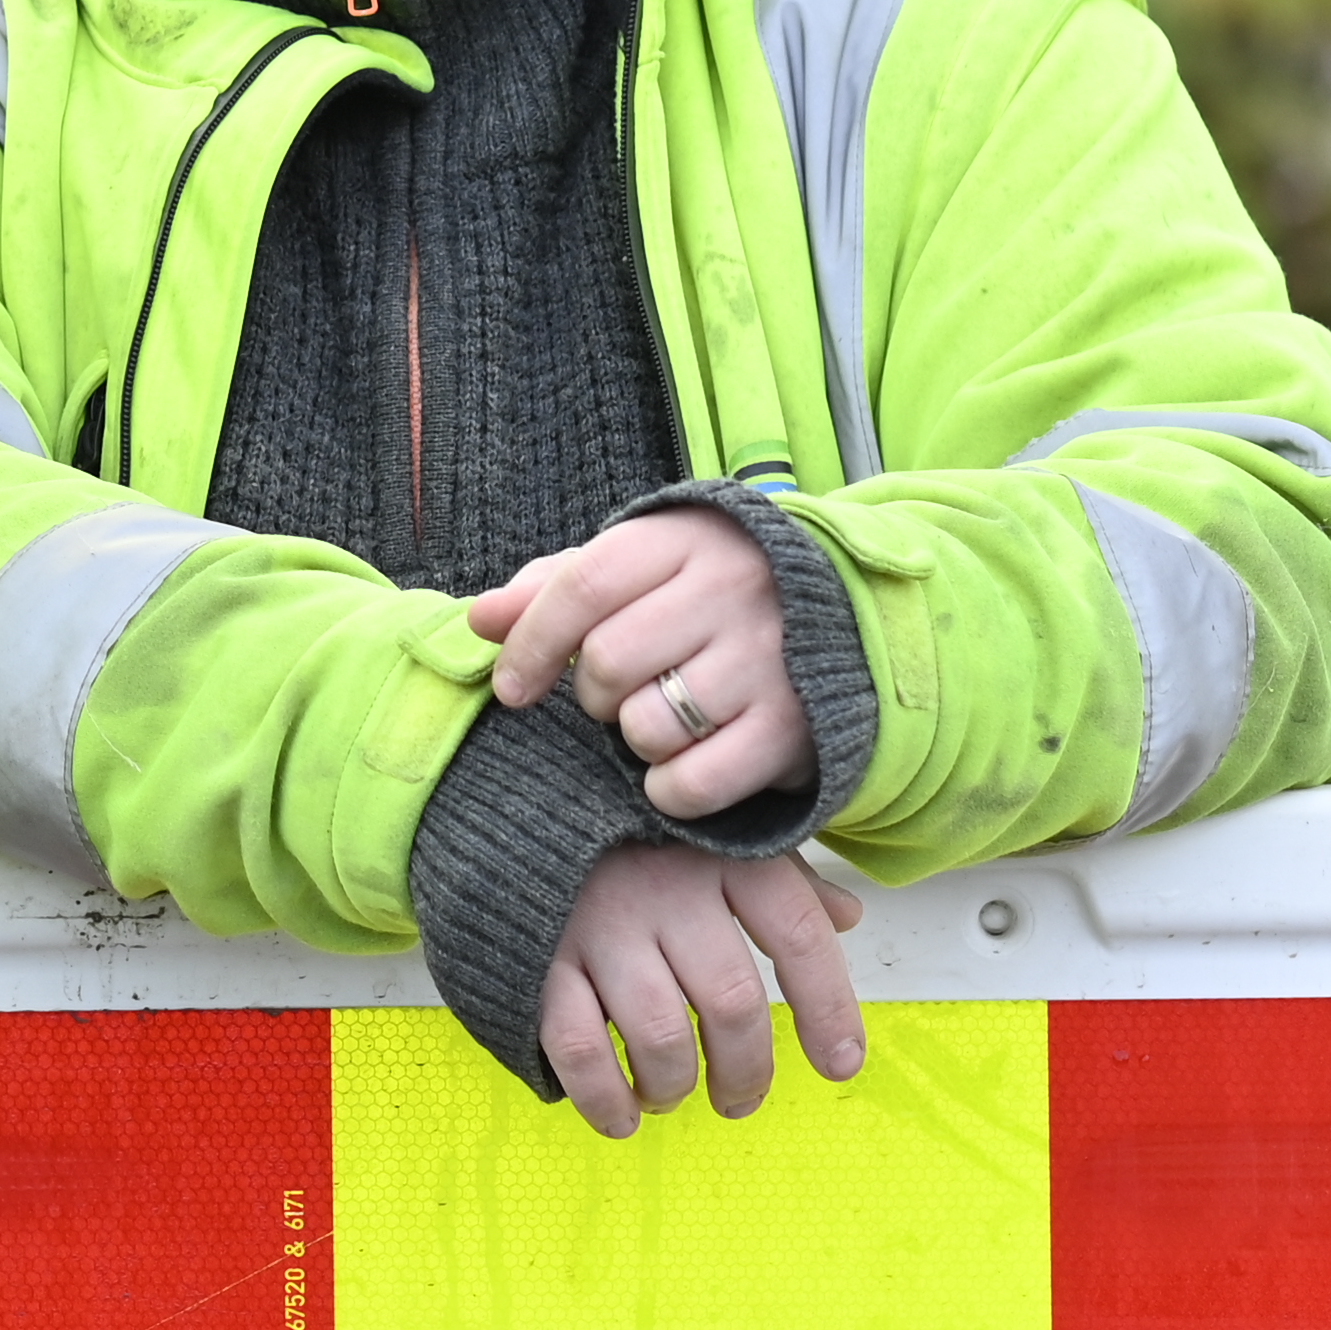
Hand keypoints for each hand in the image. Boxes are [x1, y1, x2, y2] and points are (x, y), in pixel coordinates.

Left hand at [463, 498, 804, 823]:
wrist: (851, 619)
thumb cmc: (716, 593)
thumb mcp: (646, 565)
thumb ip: (558, 586)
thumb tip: (479, 617)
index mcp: (686, 539)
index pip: (583, 585)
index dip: (532, 642)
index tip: (512, 686)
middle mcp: (731, 592)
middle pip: (608, 661)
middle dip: (594, 694)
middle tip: (620, 692)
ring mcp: (767, 661)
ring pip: (646, 726)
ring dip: (635, 739)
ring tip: (663, 719)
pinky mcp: (792, 729)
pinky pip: (694, 782)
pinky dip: (669, 790)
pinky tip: (680, 768)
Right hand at [540, 844, 868, 1136]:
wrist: (509, 797)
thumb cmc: (634, 824)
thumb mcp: (718, 832)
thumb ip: (784, 877)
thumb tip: (847, 916)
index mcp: (723, 855)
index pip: (797, 936)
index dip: (829, 1010)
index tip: (841, 1067)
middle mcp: (667, 889)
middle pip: (732, 1004)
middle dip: (746, 1071)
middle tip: (740, 1099)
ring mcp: (600, 925)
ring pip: (661, 1036)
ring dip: (673, 1087)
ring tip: (668, 1095)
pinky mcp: (540, 958)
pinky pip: (579, 1047)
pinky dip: (603, 1097)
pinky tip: (620, 1116)